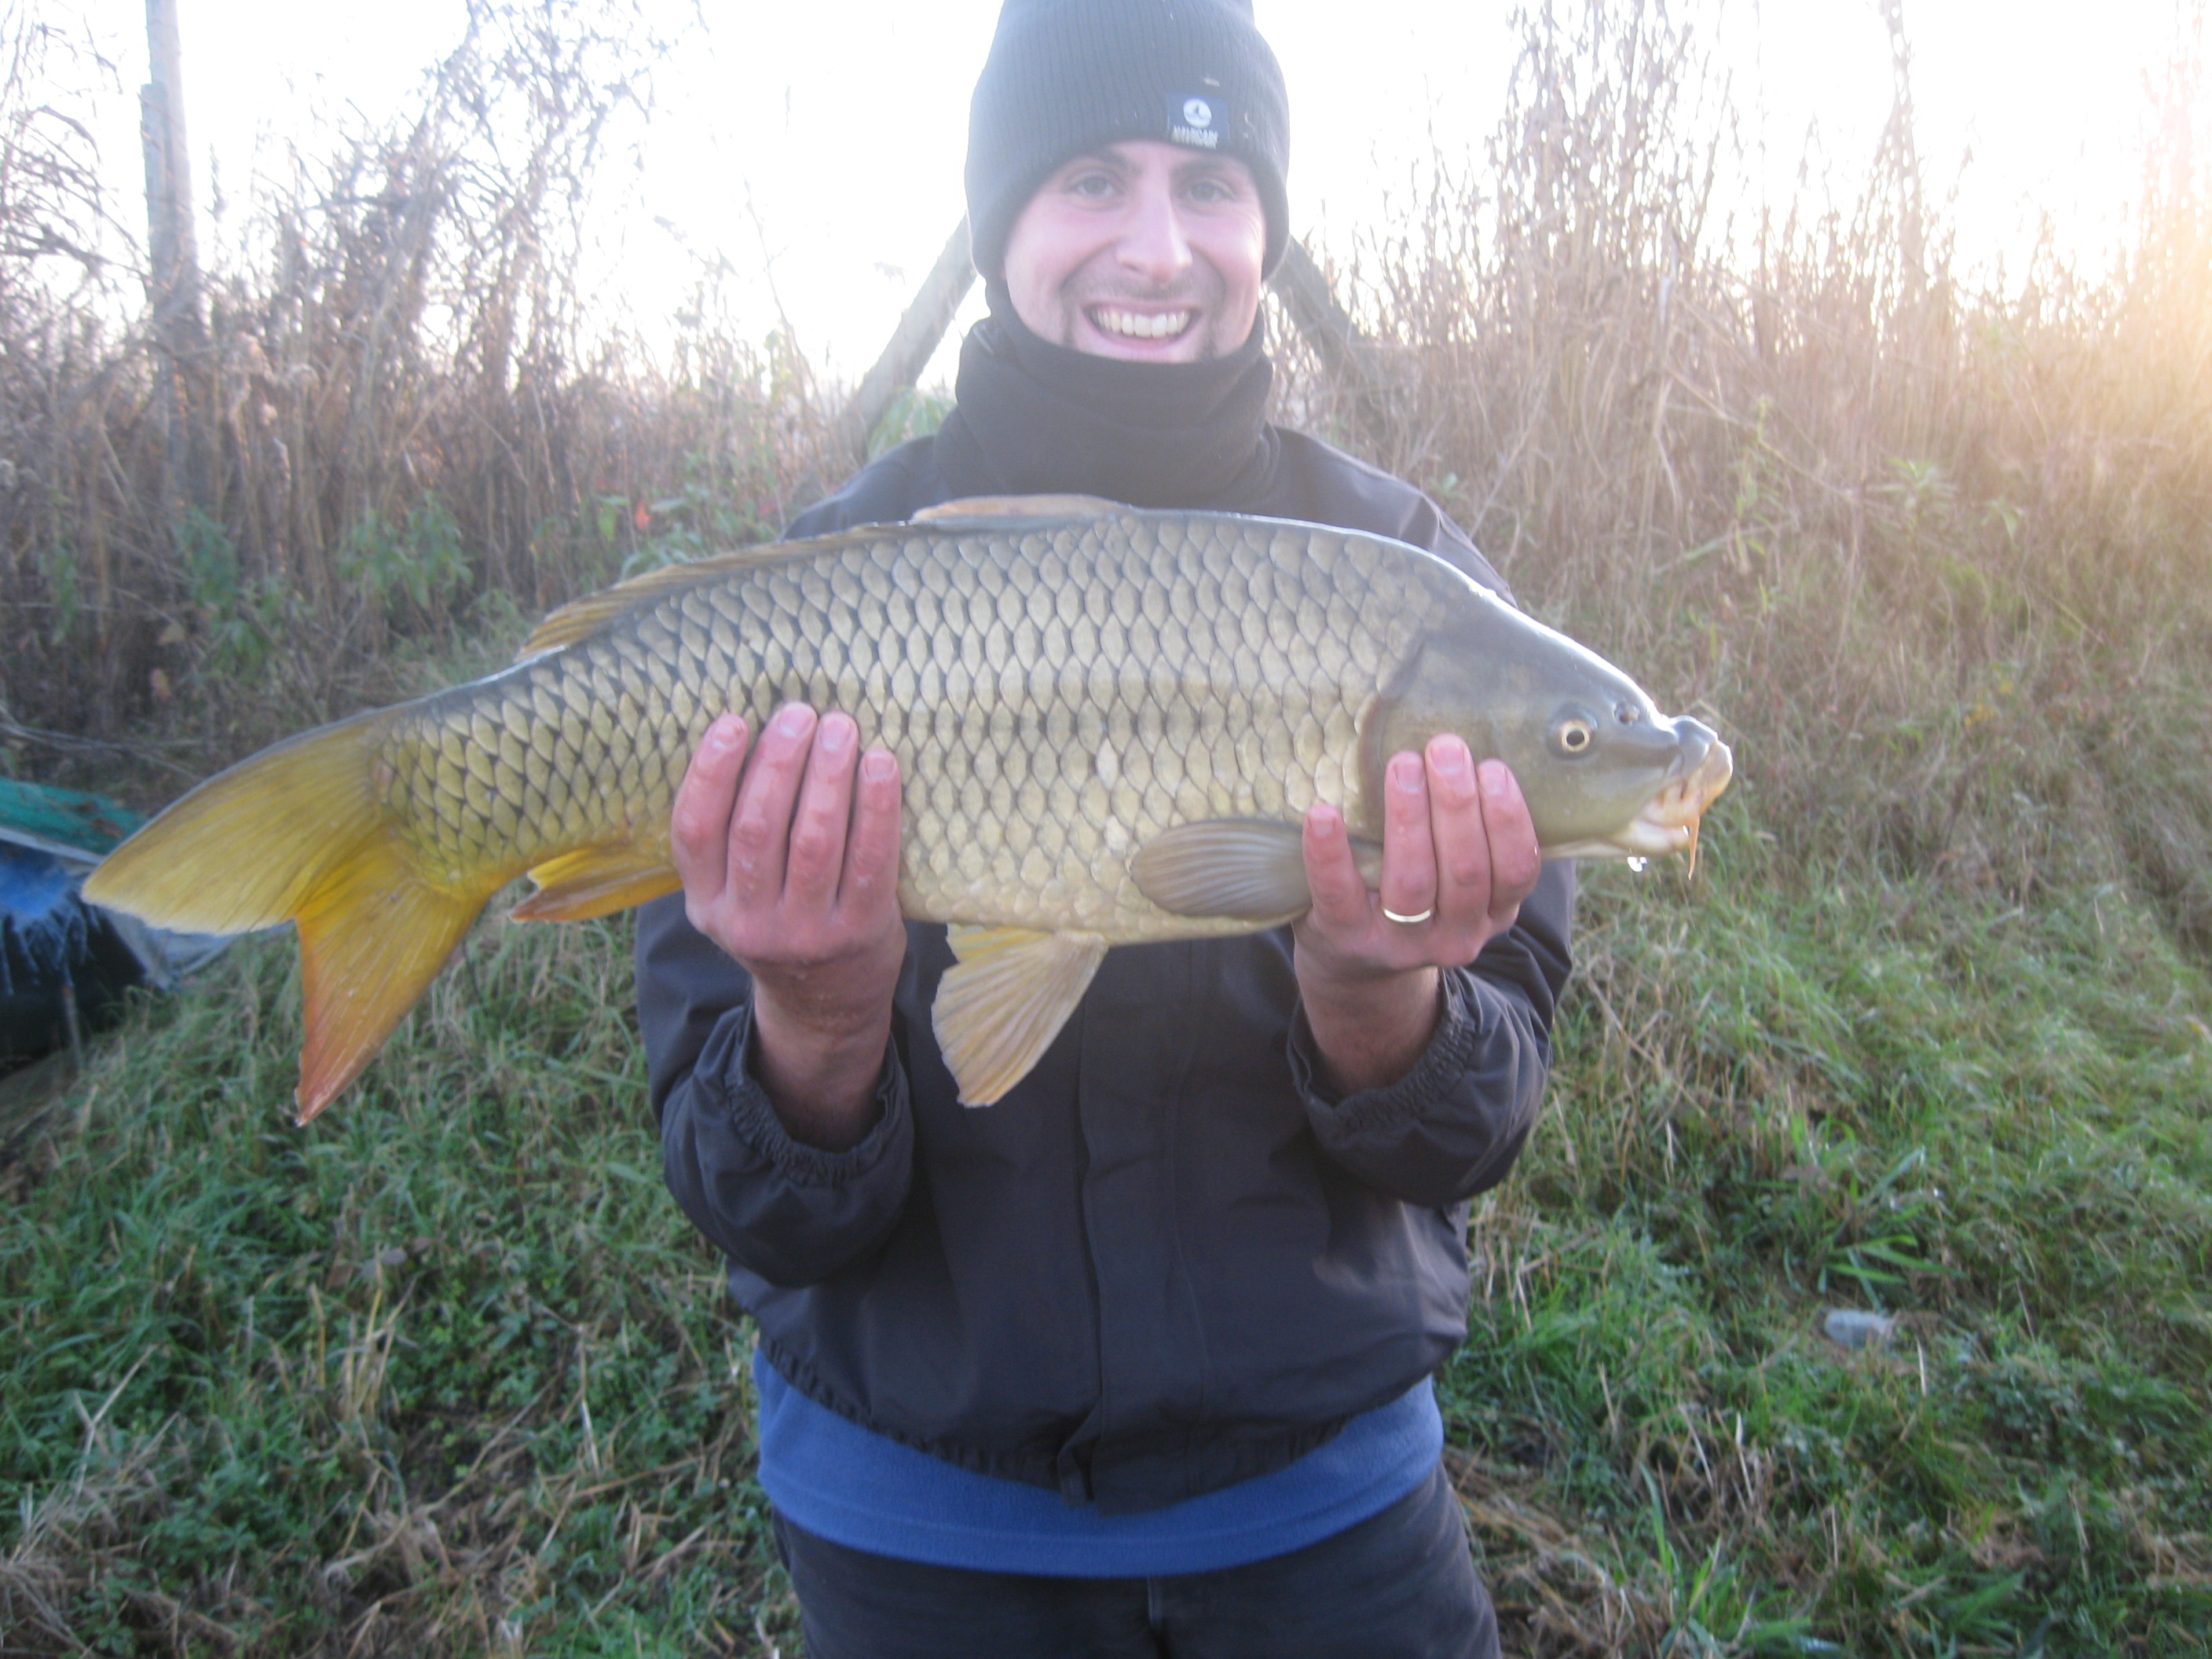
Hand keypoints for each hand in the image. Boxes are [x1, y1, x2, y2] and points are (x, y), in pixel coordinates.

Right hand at [671, 702, 904, 1147]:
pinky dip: (877, 806)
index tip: (734, 721)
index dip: (711, 772)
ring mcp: (806, 932)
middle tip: (801, 713)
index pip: (695, 832)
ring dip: (828, 774)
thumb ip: (735, 839)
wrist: (826, 1005)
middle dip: (779, 760)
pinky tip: (882, 765)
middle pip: (757, 827)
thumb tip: (760, 733)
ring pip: (813, 840)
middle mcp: (748, 923)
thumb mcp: (737, 896)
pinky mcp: (860, 932)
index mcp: (707, 904)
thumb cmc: (783, 921)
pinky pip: (869, 859)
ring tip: (840, 729)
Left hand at [1292, 735, 1541, 1092]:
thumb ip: (1472, 833)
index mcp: (1493, 912)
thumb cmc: (1416, 894)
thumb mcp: (1459, 878)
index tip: (1493, 767)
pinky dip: (1329, 853)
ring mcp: (1400, 942)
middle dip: (1457, 804)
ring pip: (1412, 880)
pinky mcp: (1346, 937)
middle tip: (1445, 748)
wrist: (1355, 964)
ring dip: (1408, 817)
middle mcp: (1455, 935)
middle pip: (1464, 869)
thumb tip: (1469, 748)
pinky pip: (1338, 894)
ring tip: (1402, 764)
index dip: (1508, 818)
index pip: (1515, 869)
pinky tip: (1322, 814)